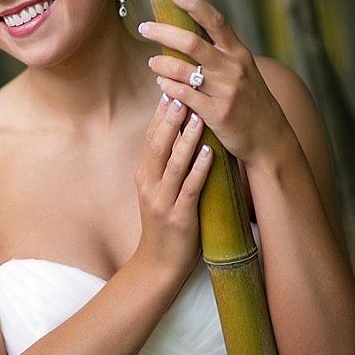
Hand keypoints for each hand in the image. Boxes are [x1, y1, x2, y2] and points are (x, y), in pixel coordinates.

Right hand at [133, 90, 212, 277]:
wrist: (158, 266)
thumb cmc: (165, 226)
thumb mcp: (158, 192)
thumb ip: (166, 167)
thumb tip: (181, 136)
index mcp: (144, 176)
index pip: (151, 138)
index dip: (160, 113)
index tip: (171, 87)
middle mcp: (149, 185)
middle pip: (158, 144)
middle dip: (170, 117)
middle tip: (182, 89)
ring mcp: (162, 201)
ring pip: (174, 163)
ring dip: (186, 137)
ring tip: (198, 114)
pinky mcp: (178, 217)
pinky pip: (190, 188)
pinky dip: (200, 168)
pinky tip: (210, 152)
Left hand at [138, 0, 288, 167]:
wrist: (269, 138)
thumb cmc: (250, 101)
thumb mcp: (243, 71)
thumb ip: (221, 53)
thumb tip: (190, 33)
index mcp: (239, 53)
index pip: (215, 21)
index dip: (194, 4)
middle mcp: (233, 68)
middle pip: (191, 42)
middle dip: (162, 32)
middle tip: (144, 28)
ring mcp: (225, 91)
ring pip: (182, 70)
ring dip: (160, 64)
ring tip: (152, 63)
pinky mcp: (217, 113)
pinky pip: (183, 95)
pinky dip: (167, 88)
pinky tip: (162, 85)